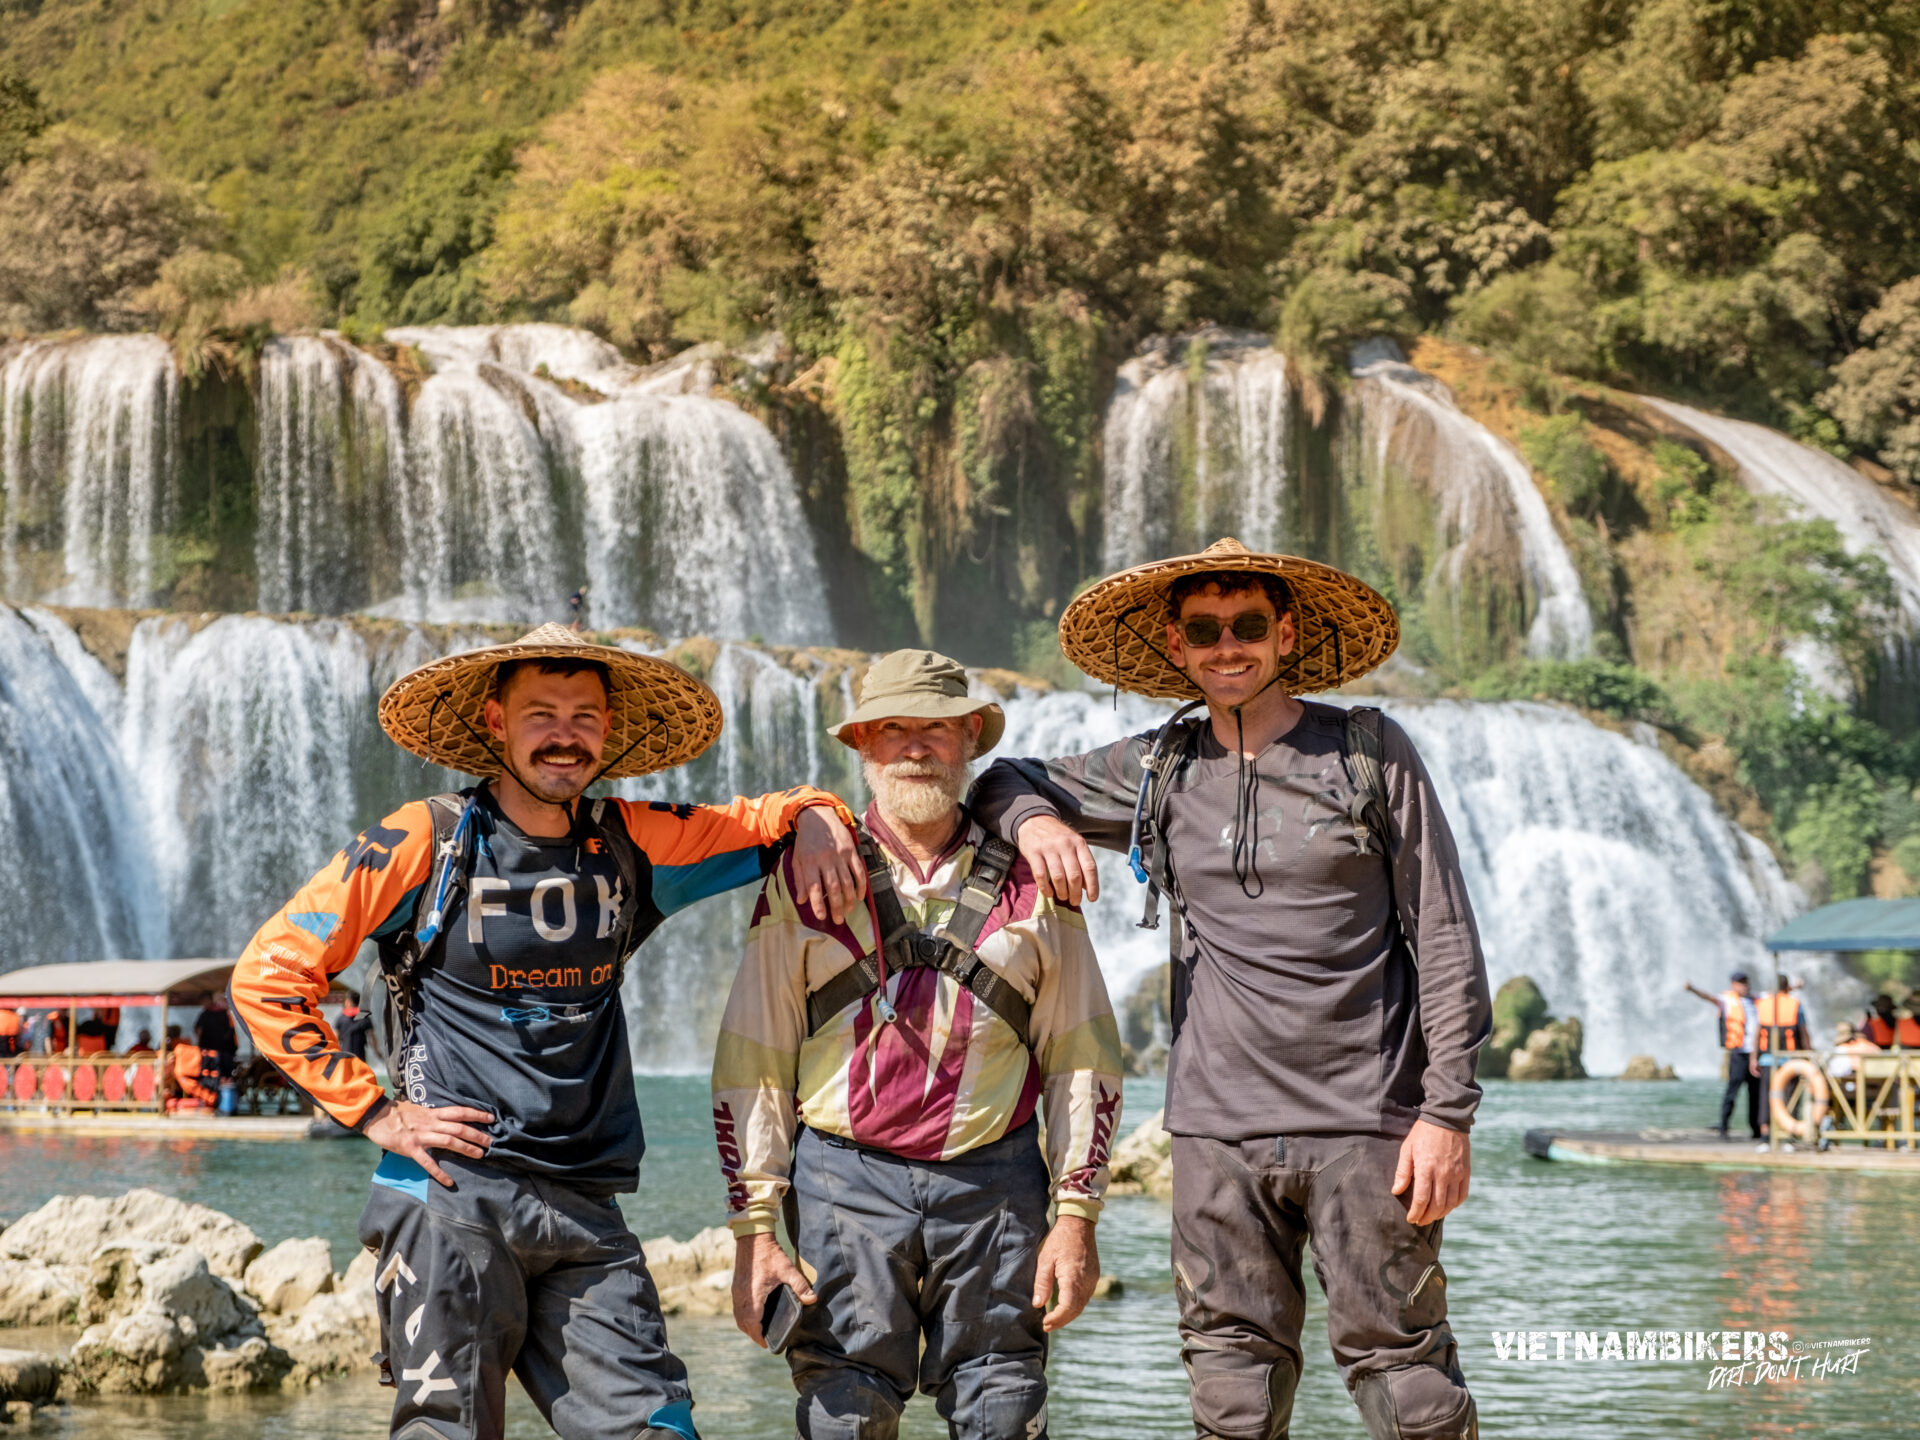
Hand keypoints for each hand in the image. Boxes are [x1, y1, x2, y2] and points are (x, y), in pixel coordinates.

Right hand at [362, 1099, 495, 1187]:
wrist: (376, 1116)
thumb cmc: (398, 1113)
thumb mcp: (419, 1110)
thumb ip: (433, 1115)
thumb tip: (448, 1117)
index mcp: (433, 1113)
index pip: (460, 1111)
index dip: (476, 1114)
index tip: (491, 1118)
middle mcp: (430, 1123)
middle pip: (459, 1127)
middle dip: (477, 1134)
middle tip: (491, 1142)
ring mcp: (421, 1136)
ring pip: (449, 1141)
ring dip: (466, 1148)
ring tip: (480, 1155)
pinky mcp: (410, 1148)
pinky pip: (428, 1162)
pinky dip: (440, 1173)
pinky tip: (450, 1182)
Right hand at [732, 1231, 817, 1347]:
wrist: (753, 1238)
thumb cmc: (770, 1254)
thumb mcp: (788, 1269)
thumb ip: (800, 1285)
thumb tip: (812, 1299)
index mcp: (754, 1295)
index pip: (752, 1323)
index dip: (758, 1336)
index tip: (766, 1344)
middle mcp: (742, 1296)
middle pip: (743, 1323)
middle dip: (753, 1334)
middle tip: (764, 1340)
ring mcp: (737, 1292)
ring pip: (738, 1317)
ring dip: (747, 1326)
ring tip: (758, 1331)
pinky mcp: (736, 1287)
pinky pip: (736, 1308)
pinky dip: (743, 1317)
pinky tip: (752, 1316)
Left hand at [792, 805, 865, 924]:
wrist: (819, 816)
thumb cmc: (805, 841)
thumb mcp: (797, 859)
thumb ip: (799, 880)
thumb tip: (802, 901)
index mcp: (809, 862)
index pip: (815, 887)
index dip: (818, 903)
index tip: (822, 917)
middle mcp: (825, 859)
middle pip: (833, 887)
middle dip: (836, 906)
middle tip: (838, 921)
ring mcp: (840, 855)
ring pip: (847, 881)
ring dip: (849, 899)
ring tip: (848, 911)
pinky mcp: (851, 851)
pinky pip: (858, 871)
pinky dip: (861, 885)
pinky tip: (859, 896)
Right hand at [1017, 814, 1099, 905]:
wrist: (1034, 819)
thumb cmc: (1057, 836)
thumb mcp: (1073, 843)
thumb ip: (1081, 862)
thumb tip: (1087, 887)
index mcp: (1079, 843)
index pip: (1090, 867)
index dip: (1093, 886)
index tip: (1092, 898)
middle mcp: (1065, 844)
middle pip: (1074, 875)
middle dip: (1076, 893)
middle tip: (1075, 901)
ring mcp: (1049, 848)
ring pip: (1058, 877)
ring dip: (1062, 892)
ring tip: (1062, 897)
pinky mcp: (1034, 852)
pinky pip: (1040, 875)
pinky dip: (1045, 888)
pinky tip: (1049, 894)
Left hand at [1030, 1214, 1097, 1332]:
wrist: (1079, 1224)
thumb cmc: (1059, 1240)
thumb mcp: (1045, 1259)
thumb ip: (1042, 1283)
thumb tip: (1038, 1305)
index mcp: (1073, 1277)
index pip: (1067, 1308)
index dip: (1056, 1319)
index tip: (1044, 1323)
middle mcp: (1086, 1281)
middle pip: (1076, 1310)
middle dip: (1061, 1321)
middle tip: (1046, 1326)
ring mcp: (1092, 1279)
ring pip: (1082, 1305)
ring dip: (1068, 1315)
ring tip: (1053, 1320)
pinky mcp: (1093, 1276)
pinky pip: (1085, 1297)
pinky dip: (1075, 1305)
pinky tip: (1064, 1306)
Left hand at [1392, 1119, 1469, 1225]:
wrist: (1446, 1118)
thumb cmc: (1423, 1133)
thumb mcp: (1407, 1148)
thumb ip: (1403, 1171)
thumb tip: (1396, 1191)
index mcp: (1426, 1168)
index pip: (1421, 1199)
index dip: (1416, 1213)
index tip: (1411, 1219)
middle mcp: (1443, 1174)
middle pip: (1437, 1206)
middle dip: (1427, 1218)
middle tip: (1419, 1221)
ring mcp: (1456, 1174)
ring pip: (1450, 1204)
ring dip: (1440, 1214)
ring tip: (1431, 1216)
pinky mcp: (1466, 1172)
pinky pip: (1462, 1195)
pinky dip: (1454, 1205)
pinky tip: (1447, 1206)